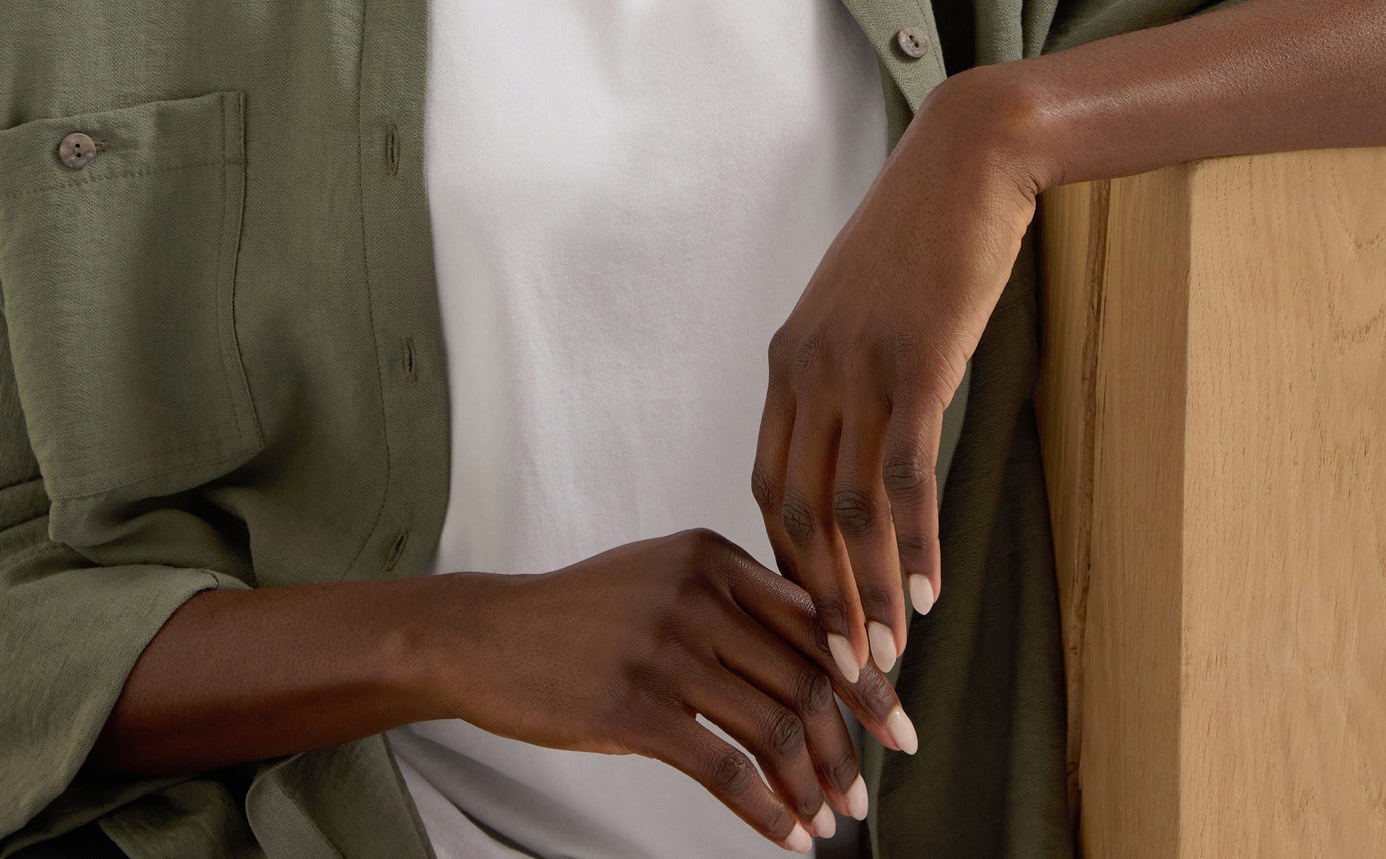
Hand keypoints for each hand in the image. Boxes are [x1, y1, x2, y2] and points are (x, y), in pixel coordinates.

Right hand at [408, 529, 918, 848]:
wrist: (490, 635)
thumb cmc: (583, 613)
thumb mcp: (663, 577)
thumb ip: (736, 600)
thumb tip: (825, 660)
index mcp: (712, 554)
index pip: (813, 621)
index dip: (864, 679)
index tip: (895, 725)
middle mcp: (697, 592)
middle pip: (803, 676)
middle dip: (845, 743)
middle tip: (864, 791)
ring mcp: (665, 648)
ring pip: (772, 724)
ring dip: (811, 783)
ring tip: (828, 818)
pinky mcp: (633, 706)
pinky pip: (723, 767)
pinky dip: (765, 809)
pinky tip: (784, 833)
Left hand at [751, 73, 1037, 693]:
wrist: (968, 161)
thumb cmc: (923, 235)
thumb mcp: (863, 306)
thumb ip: (848, 369)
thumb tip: (857, 434)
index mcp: (789, 357)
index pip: (769, 481)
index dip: (788, 560)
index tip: (815, 618)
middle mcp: (809, 367)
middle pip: (796, 511)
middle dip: (820, 599)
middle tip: (845, 669)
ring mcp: (859, 365)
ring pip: (848, 508)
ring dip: (868, 589)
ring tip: (888, 653)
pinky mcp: (916, 363)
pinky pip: (905, 476)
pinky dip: (917, 543)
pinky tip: (933, 589)